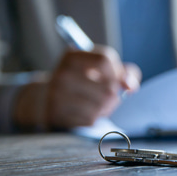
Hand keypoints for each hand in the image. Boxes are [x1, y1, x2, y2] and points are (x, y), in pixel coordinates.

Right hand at [14, 46, 141, 129]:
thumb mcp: (99, 69)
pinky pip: (90, 118)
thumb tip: (130, 86)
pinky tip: (87, 113)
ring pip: (101, 105)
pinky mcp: (57, 113)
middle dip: (115, 96)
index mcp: (72, 56)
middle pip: (108, 87)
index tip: (119, 80)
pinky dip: (95, 118)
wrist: (46, 98)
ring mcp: (57, 94)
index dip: (118, 72)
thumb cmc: (82, 81)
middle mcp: (62, 73)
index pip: (105, 59)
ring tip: (99, 105)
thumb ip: (124, 73)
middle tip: (111, 97)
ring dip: (107, 108)